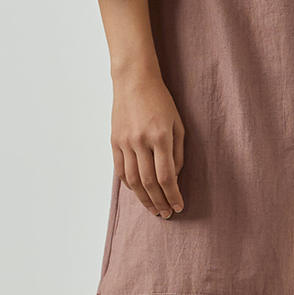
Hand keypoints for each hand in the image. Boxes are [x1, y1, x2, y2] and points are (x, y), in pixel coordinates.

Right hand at [111, 72, 185, 218]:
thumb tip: (174, 178)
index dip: (173, 195)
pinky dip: (129, 185)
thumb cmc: (161, 100)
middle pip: (149, 182)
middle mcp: (140, 142)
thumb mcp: (178, 124)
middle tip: (167, 214)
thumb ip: (177, 153)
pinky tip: (138, 192)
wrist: (134, 81)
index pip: (166, 176)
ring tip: (154, 209)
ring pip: (133, 181)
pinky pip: (120, 170)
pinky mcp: (114, 142)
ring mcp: (125, 142)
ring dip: (144, 199)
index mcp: (160, 137)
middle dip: (159, 202)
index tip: (179, 206)